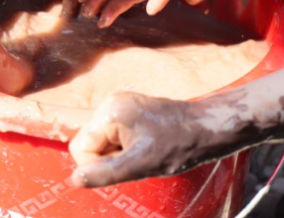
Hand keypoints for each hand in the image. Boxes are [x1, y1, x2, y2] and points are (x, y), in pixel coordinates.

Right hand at [69, 92, 238, 187]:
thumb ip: (104, 173)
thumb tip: (74, 180)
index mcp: (109, 111)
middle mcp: (110, 103)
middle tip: (138, 159)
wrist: (209, 128)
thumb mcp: (140, 164)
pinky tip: (146, 148)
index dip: (98, 165)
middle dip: (109, 158)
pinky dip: (126, 148)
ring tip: (144, 153)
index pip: (80, 147)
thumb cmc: (177, 145)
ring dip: (119, 155)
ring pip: (102, 142)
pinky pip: (114, 136)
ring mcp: (121, 105)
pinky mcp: (131, 110)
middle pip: (89, 143)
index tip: (126, 165)